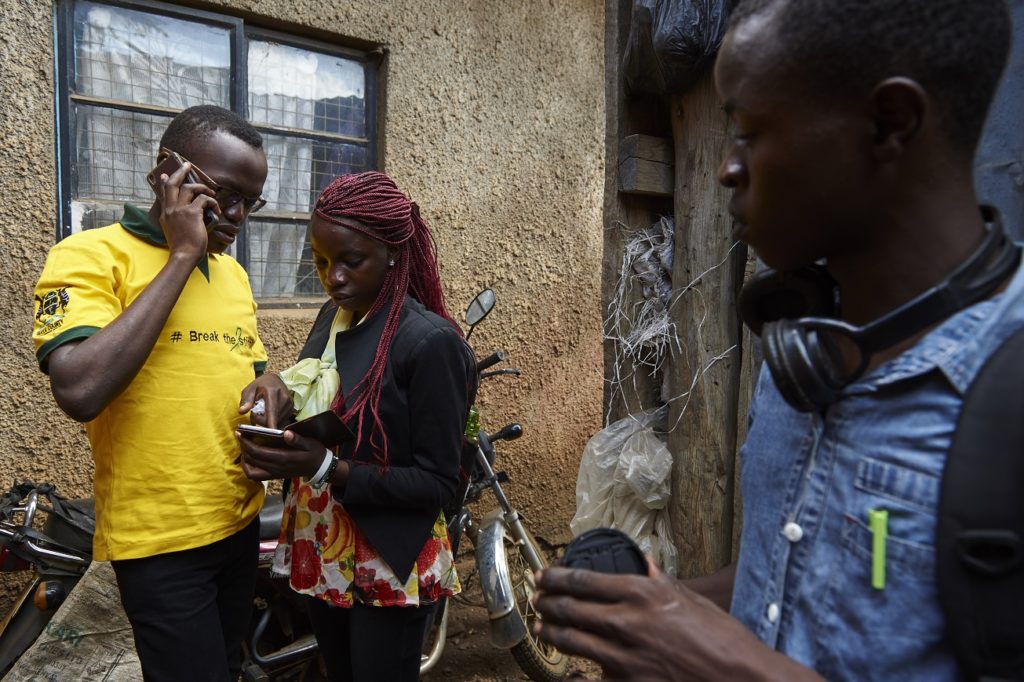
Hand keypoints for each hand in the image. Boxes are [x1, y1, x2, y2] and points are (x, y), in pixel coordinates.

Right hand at [155, 161, 218, 258]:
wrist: (183, 256)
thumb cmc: (183, 248)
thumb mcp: (174, 232)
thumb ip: (177, 221)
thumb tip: (190, 216)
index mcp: (165, 214)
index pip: (163, 194)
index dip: (165, 183)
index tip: (165, 175)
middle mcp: (170, 209)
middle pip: (172, 184)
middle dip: (180, 172)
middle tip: (187, 165)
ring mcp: (179, 210)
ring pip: (189, 188)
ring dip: (202, 187)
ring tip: (211, 192)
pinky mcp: (191, 213)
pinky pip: (204, 199)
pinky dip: (213, 202)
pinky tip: (217, 209)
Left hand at [236, 429, 326, 481]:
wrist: (318, 467)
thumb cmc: (314, 452)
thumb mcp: (310, 443)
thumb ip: (298, 439)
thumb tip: (286, 433)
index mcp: (283, 458)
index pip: (258, 452)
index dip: (246, 443)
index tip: (239, 433)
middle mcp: (276, 468)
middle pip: (252, 460)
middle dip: (243, 448)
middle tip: (240, 436)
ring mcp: (274, 473)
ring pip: (251, 471)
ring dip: (244, 459)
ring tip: (244, 447)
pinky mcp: (274, 476)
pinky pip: (256, 476)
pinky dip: (249, 468)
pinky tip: (250, 458)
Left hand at [239, 373, 293, 427]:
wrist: (274, 380)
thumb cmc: (259, 385)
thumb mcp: (249, 390)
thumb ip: (246, 400)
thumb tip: (241, 411)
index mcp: (272, 391)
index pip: (271, 409)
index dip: (271, 421)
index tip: (271, 431)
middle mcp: (284, 397)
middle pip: (273, 418)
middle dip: (262, 420)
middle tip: (255, 413)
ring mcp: (290, 403)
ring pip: (278, 420)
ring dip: (268, 421)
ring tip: (263, 411)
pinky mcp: (292, 408)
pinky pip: (281, 420)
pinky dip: (274, 420)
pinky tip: (270, 413)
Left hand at [532, 559, 820, 681]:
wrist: (739, 679)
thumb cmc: (721, 640)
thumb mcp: (690, 599)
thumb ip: (660, 581)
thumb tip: (644, 564)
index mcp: (641, 594)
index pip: (583, 579)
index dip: (556, 577)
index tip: (544, 575)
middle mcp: (626, 622)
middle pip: (570, 608)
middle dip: (547, 602)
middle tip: (537, 599)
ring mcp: (622, 657)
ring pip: (571, 640)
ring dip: (550, 632)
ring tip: (541, 627)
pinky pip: (586, 679)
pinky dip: (571, 674)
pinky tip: (564, 671)